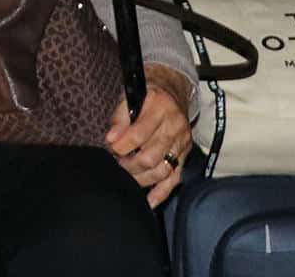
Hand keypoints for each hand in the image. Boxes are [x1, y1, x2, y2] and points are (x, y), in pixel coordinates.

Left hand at [105, 66, 193, 207]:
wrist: (171, 92)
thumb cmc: (145, 95)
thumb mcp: (130, 96)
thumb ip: (119, 117)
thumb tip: (111, 139)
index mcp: (160, 106)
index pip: (139, 133)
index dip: (121, 144)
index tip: (109, 147)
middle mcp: (175, 125)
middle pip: (151, 156)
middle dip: (129, 164)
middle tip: (116, 164)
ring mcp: (182, 143)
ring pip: (163, 170)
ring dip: (141, 178)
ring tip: (125, 176)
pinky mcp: (185, 156)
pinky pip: (175, 179)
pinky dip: (161, 193)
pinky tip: (148, 202)